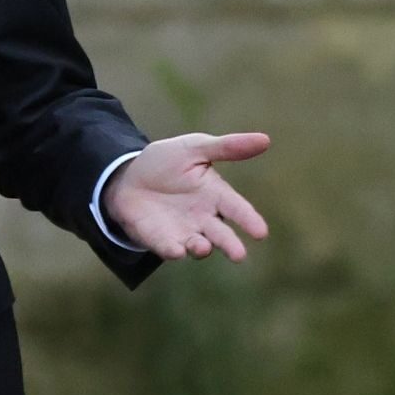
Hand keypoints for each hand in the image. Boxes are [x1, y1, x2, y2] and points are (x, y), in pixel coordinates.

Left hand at [103, 131, 272, 261]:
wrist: (128, 177)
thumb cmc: (167, 162)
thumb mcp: (195, 147)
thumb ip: (227, 147)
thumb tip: (265, 140)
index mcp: (216, 195)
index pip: (237, 209)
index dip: (249, 220)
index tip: (261, 232)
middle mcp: (204, 218)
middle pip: (221, 234)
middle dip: (230, 245)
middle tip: (239, 255)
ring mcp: (184, 232)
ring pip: (198, 245)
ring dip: (201, 248)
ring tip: (204, 248)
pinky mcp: (162, 240)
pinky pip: (169, 248)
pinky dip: (174, 250)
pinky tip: (177, 250)